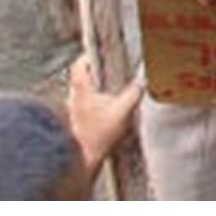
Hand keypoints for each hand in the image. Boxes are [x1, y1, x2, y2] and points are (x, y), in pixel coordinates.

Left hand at [66, 55, 143, 182]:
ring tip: (110, 90)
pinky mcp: (75, 124)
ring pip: (82, 92)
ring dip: (94, 89)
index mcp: (82, 90)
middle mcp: (74, 98)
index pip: (79, 64)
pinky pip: (84, 106)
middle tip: (109, 70)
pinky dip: (94, 103)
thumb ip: (134, 93)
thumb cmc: (98, 136)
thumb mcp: (122, 112)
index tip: (100, 53)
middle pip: (80, 77)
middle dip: (94, 72)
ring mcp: (72, 112)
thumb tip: (143, 81)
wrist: (81, 161)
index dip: (88, 56)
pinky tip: (106, 110)